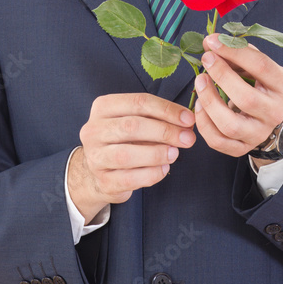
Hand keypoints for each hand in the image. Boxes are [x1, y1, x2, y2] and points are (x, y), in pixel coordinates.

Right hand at [68, 93, 195, 223]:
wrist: (98, 172)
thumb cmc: (123, 140)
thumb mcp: (134, 121)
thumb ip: (156, 118)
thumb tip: (186, 122)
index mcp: (103, 107)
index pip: (138, 102)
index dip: (167, 110)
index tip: (188, 119)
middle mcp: (94, 130)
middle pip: (132, 126)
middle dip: (164, 131)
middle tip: (188, 138)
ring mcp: (95, 157)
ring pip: (126, 154)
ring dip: (157, 153)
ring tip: (175, 153)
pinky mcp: (102, 181)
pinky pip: (129, 179)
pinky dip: (151, 174)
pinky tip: (164, 169)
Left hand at [193, 35, 282, 158]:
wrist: (268, 114)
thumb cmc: (258, 82)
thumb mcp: (256, 65)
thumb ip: (237, 52)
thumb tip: (211, 43)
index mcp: (282, 86)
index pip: (260, 67)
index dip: (234, 52)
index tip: (212, 41)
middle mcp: (274, 112)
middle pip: (246, 98)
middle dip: (221, 76)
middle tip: (206, 60)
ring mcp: (258, 133)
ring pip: (230, 125)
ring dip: (209, 101)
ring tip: (199, 81)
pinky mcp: (242, 148)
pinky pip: (218, 141)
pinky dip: (203, 123)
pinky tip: (199, 104)